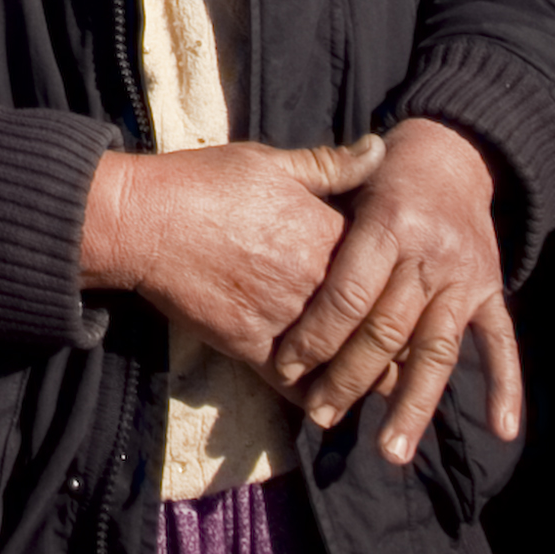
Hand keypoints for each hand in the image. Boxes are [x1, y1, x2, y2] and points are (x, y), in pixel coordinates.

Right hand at [80, 136, 383, 371]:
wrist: (141, 222)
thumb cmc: (202, 183)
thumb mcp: (270, 162)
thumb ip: (330, 165)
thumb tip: (381, 149)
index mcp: (329, 235)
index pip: (392, 268)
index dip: (405, 282)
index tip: (413, 290)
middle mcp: (317, 284)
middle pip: (381, 324)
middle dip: (400, 340)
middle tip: (411, 348)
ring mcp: (287, 320)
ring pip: (346, 362)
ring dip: (366, 375)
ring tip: (379, 381)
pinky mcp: (253, 348)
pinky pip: (298, 385)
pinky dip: (317, 397)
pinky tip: (328, 404)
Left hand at [269, 117, 519, 463]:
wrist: (456, 154)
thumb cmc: (384, 175)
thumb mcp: (345, 180)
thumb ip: (310, 210)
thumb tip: (263, 243)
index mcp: (386, 225)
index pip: (347, 294)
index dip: (316, 336)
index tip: (287, 371)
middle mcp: (429, 256)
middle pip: (387, 330)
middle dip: (351, 379)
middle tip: (323, 418)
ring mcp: (464, 277)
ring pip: (437, 349)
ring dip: (414, 403)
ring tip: (392, 450)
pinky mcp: (490, 291)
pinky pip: (501, 342)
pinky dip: (506, 385)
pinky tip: (501, 429)